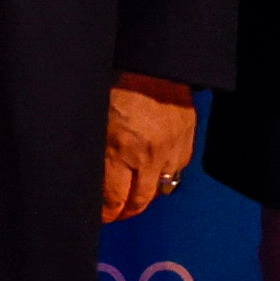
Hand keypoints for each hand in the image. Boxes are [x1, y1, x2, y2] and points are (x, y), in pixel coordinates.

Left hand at [102, 74, 196, 223]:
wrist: (154, 64)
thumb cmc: (119, 85)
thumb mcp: (97, 120)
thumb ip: (97, 152)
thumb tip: (93, 180)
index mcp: (120, 149)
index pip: (113, 198)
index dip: (106, 213)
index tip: (102, 216)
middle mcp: (148, 155)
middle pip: (140, 201)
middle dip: (126, 212)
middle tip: (117, 213)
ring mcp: (171, 150)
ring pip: (161, 189)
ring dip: (147, 194)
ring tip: (134, 195)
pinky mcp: (187, 142)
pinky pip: (177, 170)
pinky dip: (165, 174)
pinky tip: (153, 171)